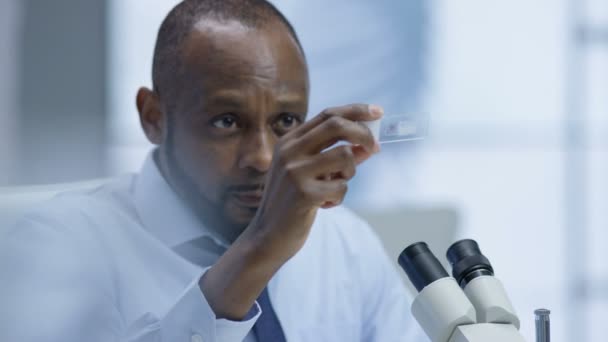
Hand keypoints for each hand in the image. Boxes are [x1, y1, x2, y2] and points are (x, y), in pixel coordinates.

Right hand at [244, 103, 382, 260]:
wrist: (267, 236)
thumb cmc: (291, 202)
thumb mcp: (310, 173)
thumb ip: (336, 156)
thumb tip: (369, 145)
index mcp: (289, 141)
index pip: (327, 115)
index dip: (356, 111)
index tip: (377, 112)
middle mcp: (289, 151)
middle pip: (336, 125)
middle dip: (363, 133)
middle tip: (374, 147)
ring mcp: (295, 171)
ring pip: (344, 156)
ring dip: (349, 173)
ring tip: (335, 186)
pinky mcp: (304, 193)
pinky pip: (341, 187)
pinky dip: (339, 197)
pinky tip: (325, 205)